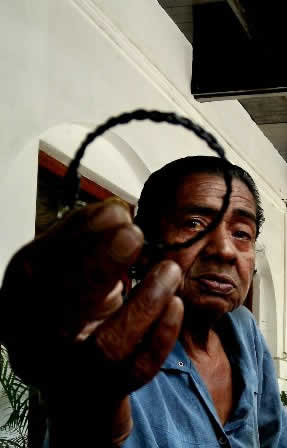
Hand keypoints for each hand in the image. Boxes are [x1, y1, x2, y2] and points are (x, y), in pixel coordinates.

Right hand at [0, 198, 183, 445]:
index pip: (37, 269)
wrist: (69, 368)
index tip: (118, 213)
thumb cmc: (68, 305)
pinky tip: (175, 304)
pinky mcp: (104, 391)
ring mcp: (71, 373)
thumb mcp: (64, 269)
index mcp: (19, 302)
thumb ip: (84, 237)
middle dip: (99, 268)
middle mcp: (36, 342)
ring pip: (107, 347)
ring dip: (144, 304)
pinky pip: (137, 370)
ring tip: (169, 269)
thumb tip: (116, 211)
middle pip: (61, 312)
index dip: (78, 238)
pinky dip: (160, 336)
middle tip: (133, 234)